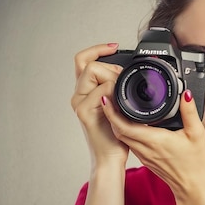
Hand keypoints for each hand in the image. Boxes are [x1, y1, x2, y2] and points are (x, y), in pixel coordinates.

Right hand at [71, 43, 128, 168]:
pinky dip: (113, 91)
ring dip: (111, 76)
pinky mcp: (85, 112)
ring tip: (121, 94)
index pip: (84, 60)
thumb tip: (125, 71)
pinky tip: (120, 103)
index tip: (115, 46)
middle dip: (108, 65)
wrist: (110, 158)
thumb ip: (117, 88)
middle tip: (122, 78)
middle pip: (86, 62)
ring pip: (92, 71)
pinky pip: (100, 91)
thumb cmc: (117, 134)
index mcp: (86, 91)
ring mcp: (80, 103)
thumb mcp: (119, 105)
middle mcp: (79, 95)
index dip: (99, 49)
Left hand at [100, 89, 204, 197]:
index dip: (112, 112)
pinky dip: (127, 132)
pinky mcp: (147, 160)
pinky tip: (134, 125)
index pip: (124, 126)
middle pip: (118, 131)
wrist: (193, 188)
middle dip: (112, 115)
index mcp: (154, 140)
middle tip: (111, 99)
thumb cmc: (196, 164)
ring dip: (118, 124)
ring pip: (124, 137)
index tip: (107, 99)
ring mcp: (144, 156)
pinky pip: (131, 144)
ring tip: (120, 109)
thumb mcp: (197, 134)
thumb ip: (189, 112)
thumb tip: (186, 95)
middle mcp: (145, 149)